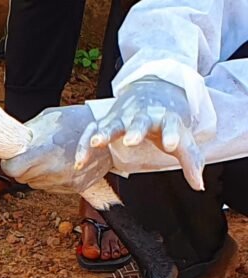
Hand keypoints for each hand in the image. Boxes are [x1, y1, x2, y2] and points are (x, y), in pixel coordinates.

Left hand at [1, 104, 108, 193]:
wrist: (110, 131)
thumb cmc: (78, 121)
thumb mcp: (48, 119)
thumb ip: (26, 134)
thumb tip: (10, 143)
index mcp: (44, 152)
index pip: (12, 169)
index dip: (9, 163)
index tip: (12, 158)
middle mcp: (53, 171)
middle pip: (22, 178)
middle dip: (23, 167)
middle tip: (33, 154)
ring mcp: (64, 181)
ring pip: (35, 184)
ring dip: (37, 173)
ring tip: (50, 156)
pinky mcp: (74, 188)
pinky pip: (51, 187)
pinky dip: (51, 178)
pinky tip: (60, 164)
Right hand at [76, 76, 204, 190]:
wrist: (151, 90)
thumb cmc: (165, 121)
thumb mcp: (182, 138)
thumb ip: (191, 161)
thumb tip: (199, 186)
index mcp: (164, 118)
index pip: (170, 125)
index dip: (170, 134)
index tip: (170, 144)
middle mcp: (141, 116)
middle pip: (138, 122)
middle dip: (135, 130)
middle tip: (131, 140)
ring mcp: (121, 118)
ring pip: (111, 124)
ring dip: (103, 133)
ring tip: (95, 144)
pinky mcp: (104, 122)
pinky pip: (91, 132)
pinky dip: (84, 146)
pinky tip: (80, 162)